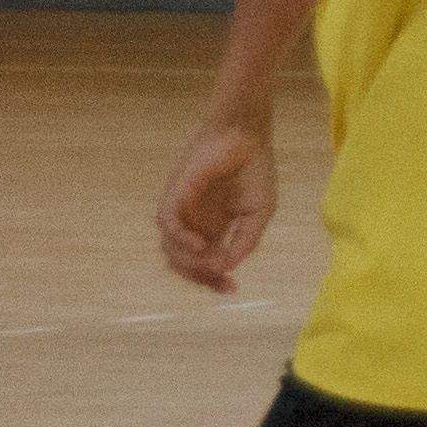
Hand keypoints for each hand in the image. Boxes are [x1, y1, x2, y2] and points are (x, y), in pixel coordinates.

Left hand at [157, 120, 276, 291]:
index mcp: (213, 228)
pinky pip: (167, 224)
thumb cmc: (255, 170)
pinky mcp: (176, 195)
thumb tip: (228, 267)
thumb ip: (246, 241)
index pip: (205, 262)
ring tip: (211, 261)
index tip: (231, 289)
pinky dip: (178, 238)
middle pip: (184, 263)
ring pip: (170, 249)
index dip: (215, 279)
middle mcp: (194, 223)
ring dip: (188, 262)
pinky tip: (199, 244)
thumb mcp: (259, 213)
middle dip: (202, 278)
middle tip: (222, 283)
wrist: (246, 137)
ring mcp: (183, 210)